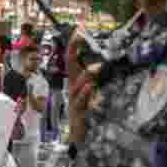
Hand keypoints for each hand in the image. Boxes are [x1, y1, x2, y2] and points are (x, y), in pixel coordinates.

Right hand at [66, 28, 102, 144]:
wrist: (77, 135)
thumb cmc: (83, 113)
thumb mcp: (89, 94)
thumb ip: (90, 81)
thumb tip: (96, 67)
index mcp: (75, 82)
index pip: (72, 60)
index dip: (74, 46)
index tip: (78, 30)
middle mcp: (72, 88)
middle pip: (69, 67)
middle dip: (72, 51)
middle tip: (79, 37)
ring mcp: (73, 100)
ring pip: (76, 85)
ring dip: (85, 74)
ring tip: (97, 67)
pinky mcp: (78, 112)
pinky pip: (80, 101)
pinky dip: (85, 93)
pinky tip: (91, 86)